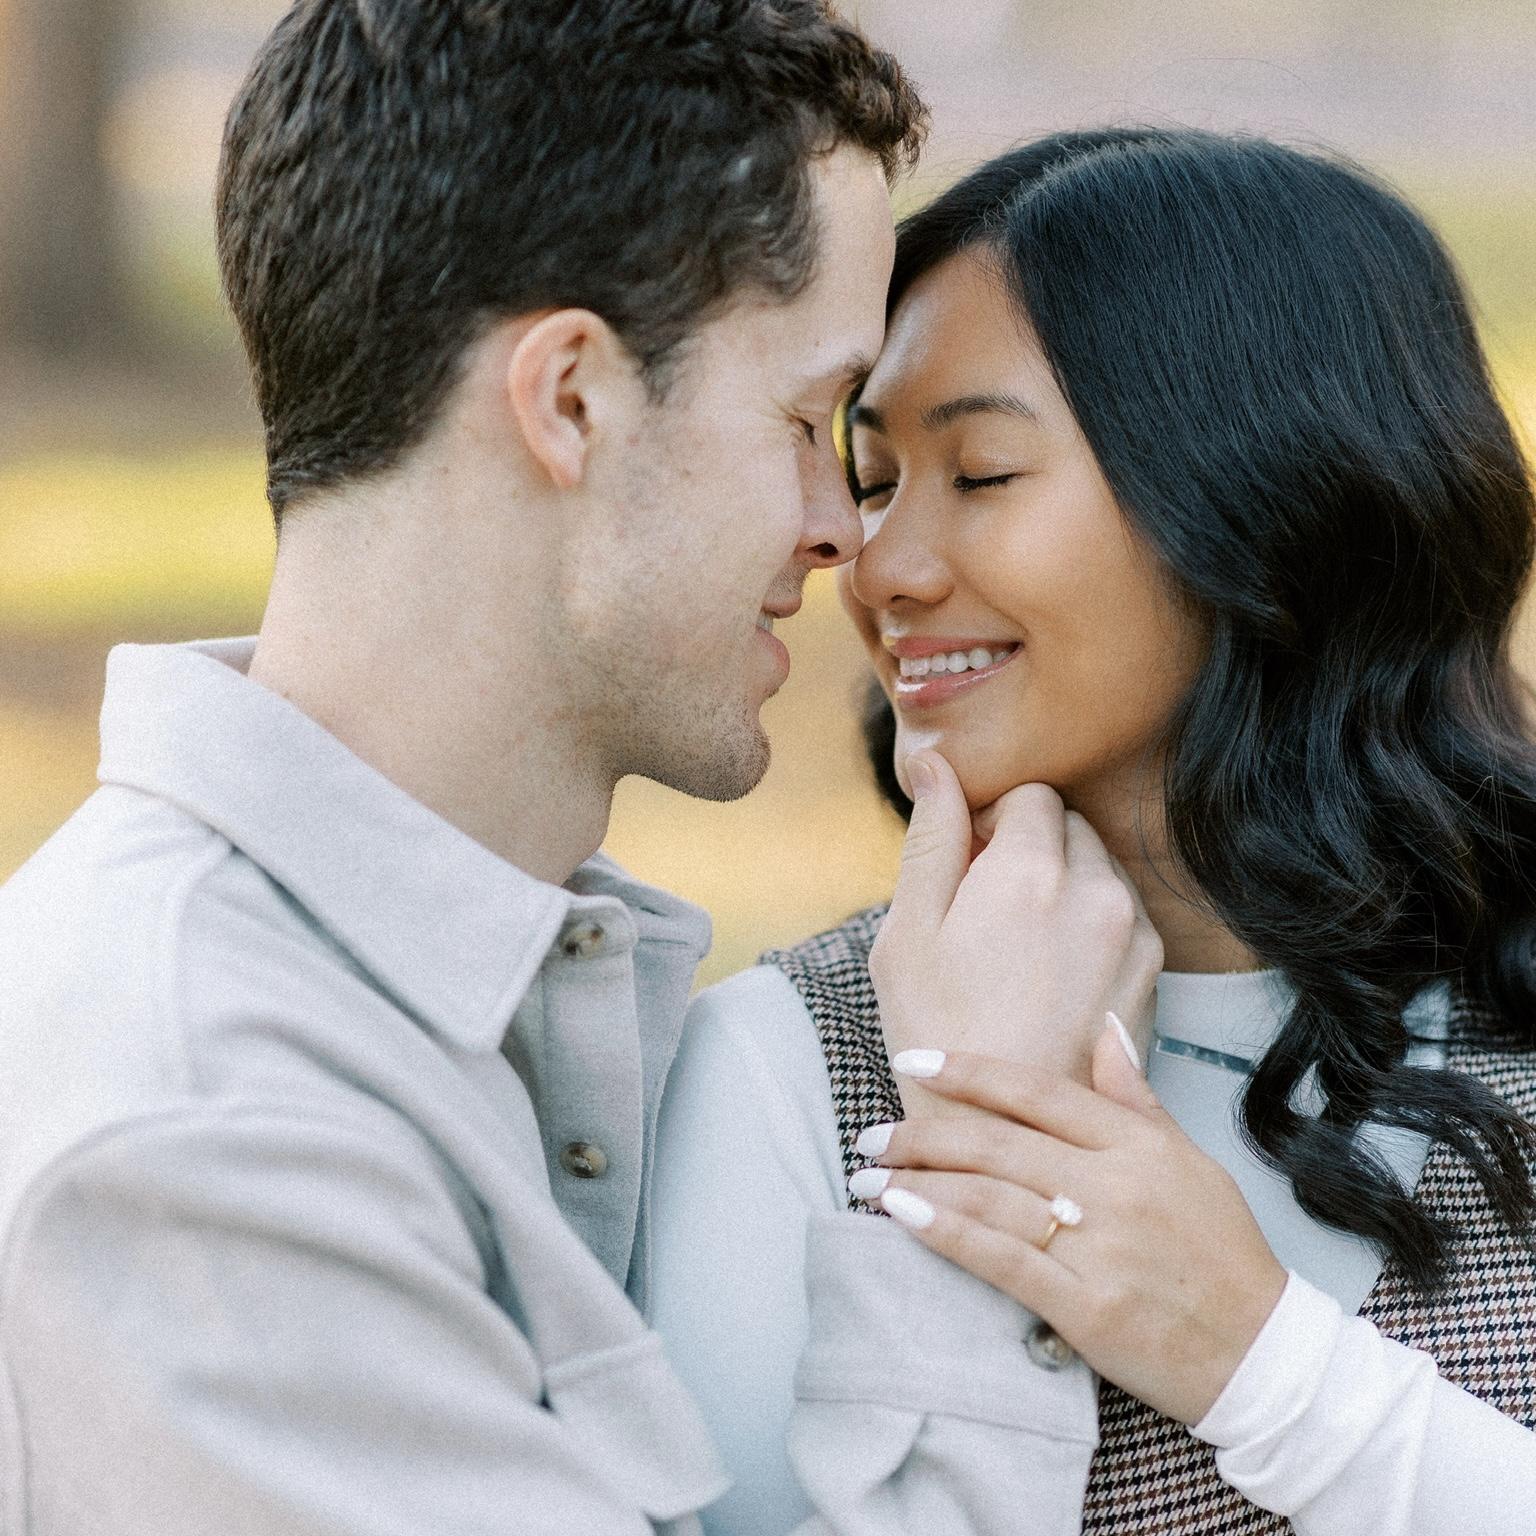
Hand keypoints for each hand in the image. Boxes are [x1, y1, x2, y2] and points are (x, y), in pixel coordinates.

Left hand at [851, 1026, 1286, 1425]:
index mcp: (1137, 1145)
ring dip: (916, 1182)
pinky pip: (1001, 1259)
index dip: (969, 1072)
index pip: (1037, 1091)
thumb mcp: (1188, 1160)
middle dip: (922, 1133)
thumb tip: (1104, 1026)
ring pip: (988, 1197)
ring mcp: (1100, 1247)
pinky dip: (945, 1233)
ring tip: (866, 1176)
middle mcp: (1114, 1186)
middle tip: (869, 1133)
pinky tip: (901, 1215)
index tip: (913, 1059)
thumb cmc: (1222, 1251)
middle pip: (997, 1144)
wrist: (1264, 1354)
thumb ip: (1134, 1096)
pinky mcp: (1087, 1307)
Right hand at [870, 751, 1160, 1116]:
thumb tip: (935, 763)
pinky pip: (1126, 917)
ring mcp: (1133, 931)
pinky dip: (1094, 927)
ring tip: (1021, 950)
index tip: (968, 867)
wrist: (1005, 1131)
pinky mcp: (1153, 972)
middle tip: (988, 909)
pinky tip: (1054, 977)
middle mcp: (1094, 889)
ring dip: (1065, 886)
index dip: (992, 822)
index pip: (1030, 796)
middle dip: (1031, 849)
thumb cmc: (938, 1030)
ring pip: (1101, 870)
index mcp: (1028, 868)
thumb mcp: (908, 931)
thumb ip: (930, 837)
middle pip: (1070, 826)